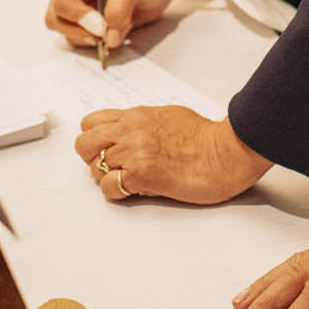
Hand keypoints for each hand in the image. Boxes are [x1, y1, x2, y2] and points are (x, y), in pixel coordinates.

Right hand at [44, 0, 188, 49]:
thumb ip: (118, 8)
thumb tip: (108, 37)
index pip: (63, 1)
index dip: (78, 17)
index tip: (100, 27)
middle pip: (56, 19)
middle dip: (77, 31)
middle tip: (102, 37)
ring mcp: (80, 11)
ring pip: (66, 33)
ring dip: (86, 39)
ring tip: (112, 33)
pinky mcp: (90, 26)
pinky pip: (82, 41)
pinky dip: (94, 44)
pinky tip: (113, 36)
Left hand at [73, 106, 271, 204]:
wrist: (225, 152)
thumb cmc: (206, 137)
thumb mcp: (169, 116)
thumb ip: (144, 124)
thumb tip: (133, 132)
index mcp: (136, 116)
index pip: (91, 122)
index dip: (95, 138)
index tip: (106, 148)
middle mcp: (129, 131)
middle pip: (83, 143)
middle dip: (92, 158)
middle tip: (112, 166)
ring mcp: (133, 153)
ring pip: (92, 167)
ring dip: (105, 177)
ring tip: (126, 180)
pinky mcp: (141, 175)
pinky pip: (108, 188)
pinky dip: (116, 193)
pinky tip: (133, 190)